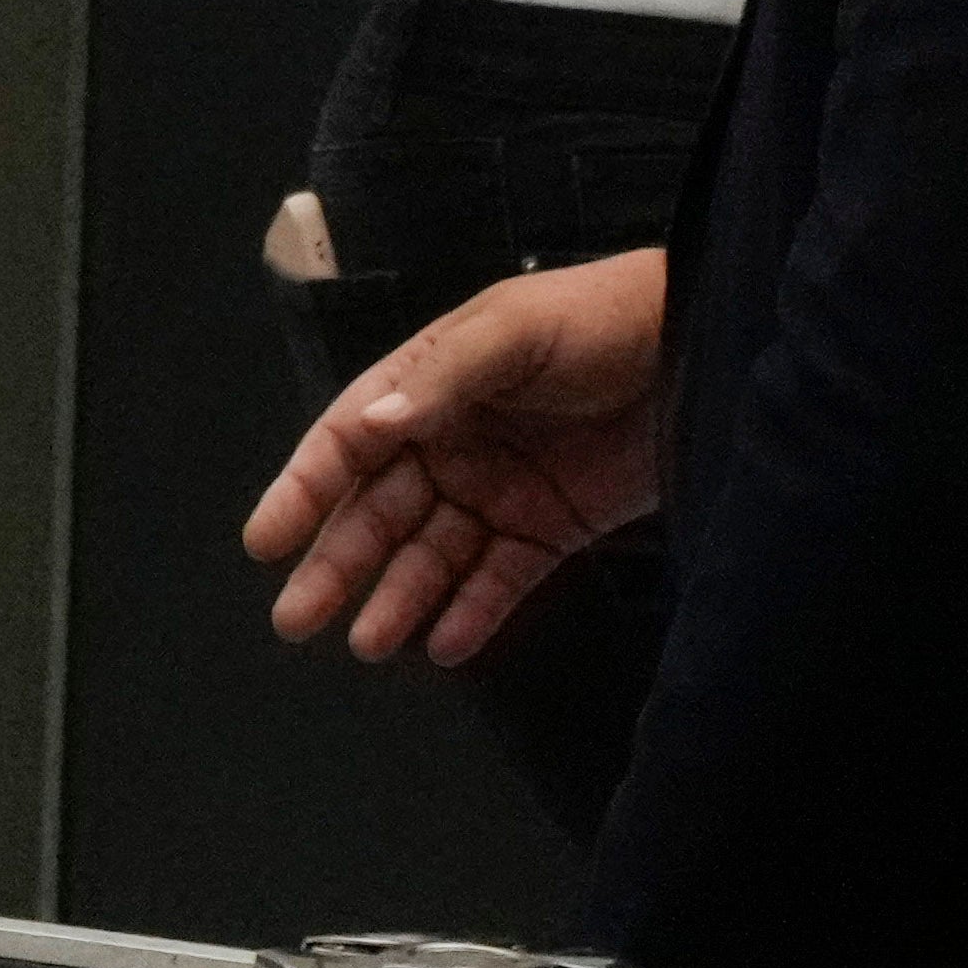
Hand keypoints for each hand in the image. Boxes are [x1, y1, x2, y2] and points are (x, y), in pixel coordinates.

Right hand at [245, 248, 672, 666]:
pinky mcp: (552, 527)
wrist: (702, 350)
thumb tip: (371, 427)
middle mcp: (452, 442)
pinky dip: (471, 613)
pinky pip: (500, 579)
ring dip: (397, 597)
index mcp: (430, 385)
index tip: (266, 543)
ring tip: (368, 643)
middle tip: (296, 619)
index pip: (349, 441)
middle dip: (337, 564)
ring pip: (431, 555)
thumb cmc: (599, 322)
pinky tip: (444, 645)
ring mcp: (500, 490)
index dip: (303, 490)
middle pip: (379, 511)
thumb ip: (442, 380)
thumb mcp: (513, 333)